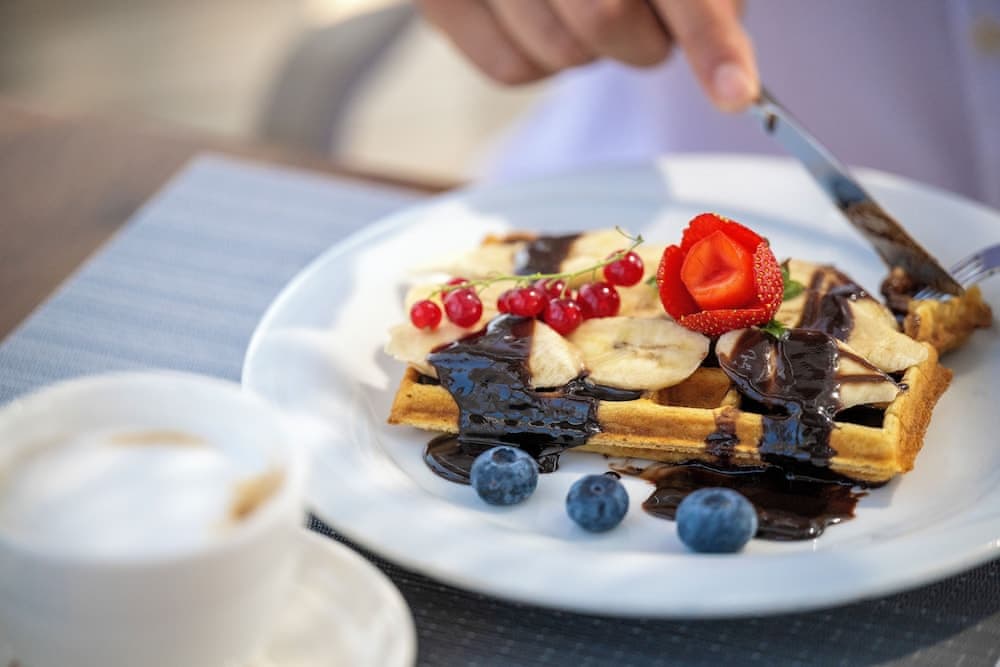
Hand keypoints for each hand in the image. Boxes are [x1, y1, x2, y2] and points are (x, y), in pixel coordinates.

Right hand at [417, 0, 758, 110]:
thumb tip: (728, 65)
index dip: (708, 36)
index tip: (736, 91)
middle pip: (607, 21)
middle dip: (640, 41)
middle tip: (640, 22)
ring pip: (559, 54)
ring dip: (588, 51)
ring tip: (578, 4)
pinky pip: (511, 70)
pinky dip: (541, 62)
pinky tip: (541, 19)